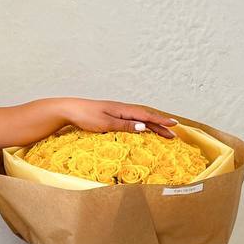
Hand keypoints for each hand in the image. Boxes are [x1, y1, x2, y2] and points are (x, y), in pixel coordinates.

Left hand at [63, 97, 178, 139]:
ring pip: (139, 118)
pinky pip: (132, 120)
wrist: (69, 110)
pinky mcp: (111, 116)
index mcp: (123, 109)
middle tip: (174, 134)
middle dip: (160, 125)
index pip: (146, 115)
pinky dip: (141, 125)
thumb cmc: (85, 116)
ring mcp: (117, 112)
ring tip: (163, 132)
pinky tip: (143, 129)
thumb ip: (125, 125)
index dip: (161, 121)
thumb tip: (145, 127)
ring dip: (152, 125)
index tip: (175, 125)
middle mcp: (122, 109)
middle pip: (146, 117)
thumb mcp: (106, 123)